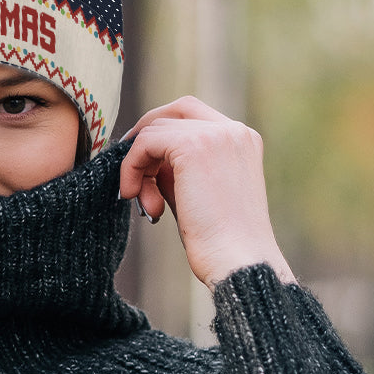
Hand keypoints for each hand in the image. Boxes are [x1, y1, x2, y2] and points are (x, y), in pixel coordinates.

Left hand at [119, 97, 294, 289]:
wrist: (237, 262)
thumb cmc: (218, 240)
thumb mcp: (196, 192)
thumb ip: (176, 167)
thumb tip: (144, 156)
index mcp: (242, 140)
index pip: (193, 115)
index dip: (161, 133)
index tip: (144, 164)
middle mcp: (234, 131)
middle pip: (174, 111)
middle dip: (146, 138)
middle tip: (131, 171)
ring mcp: (216, 135)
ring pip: (154, 130)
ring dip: (139, 165)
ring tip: (146, 203)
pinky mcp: (194, 146)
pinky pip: (145, 143)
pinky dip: (131, 167)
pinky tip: (133, 195)